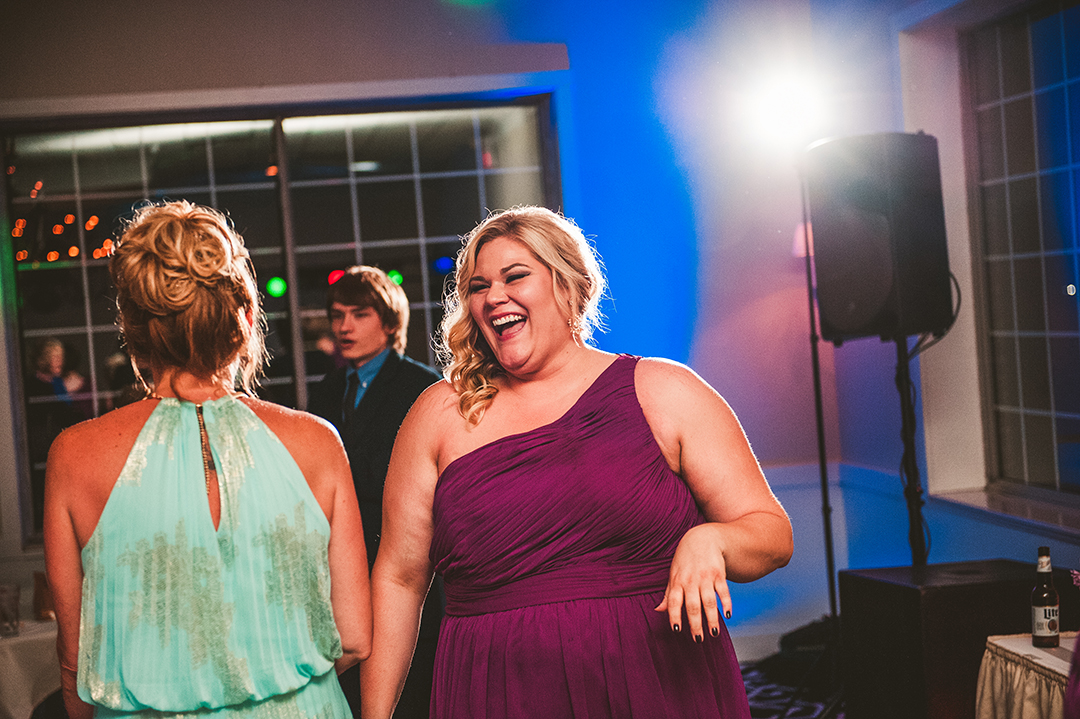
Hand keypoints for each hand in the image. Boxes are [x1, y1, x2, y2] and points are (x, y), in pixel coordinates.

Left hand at [654, 523, 731, 641]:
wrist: (703, 538)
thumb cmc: (685, 560)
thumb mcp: (673, 574)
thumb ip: (668, 594)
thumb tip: (657, 610)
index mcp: (677, 581)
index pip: (673, 601)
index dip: (674, 616)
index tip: (677, 631)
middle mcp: (691, 580)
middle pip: (692, 605)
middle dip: (695, 623)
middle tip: (698, 639)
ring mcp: (706, 577)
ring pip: (709, 601)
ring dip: (712, 618)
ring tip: (714, 633)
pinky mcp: (719, 574)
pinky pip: (723, 591)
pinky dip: (726, 603)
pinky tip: (728, 615)